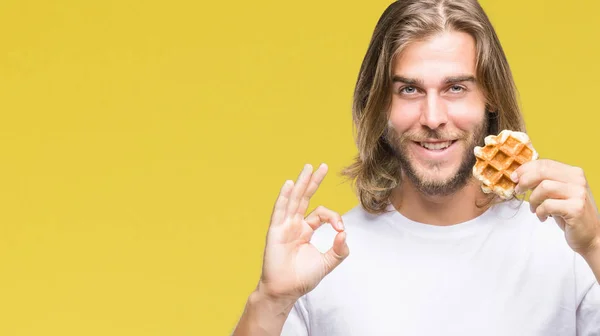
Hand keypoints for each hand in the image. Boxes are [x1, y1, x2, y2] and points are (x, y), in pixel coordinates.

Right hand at [257, 163, 348, 303]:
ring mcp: (284, 226)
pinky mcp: (275, 231)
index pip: (321, 213)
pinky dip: (284, 197)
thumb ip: (339, 250)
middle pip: (305, 198)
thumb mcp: (327, 263)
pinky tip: (290, 184)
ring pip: (293, 200)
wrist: (285, 290)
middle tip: (322, 166)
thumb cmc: (302, 278)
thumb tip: (345, 234)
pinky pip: (280, 210)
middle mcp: (294, 224)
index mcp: (305, 230)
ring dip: (301, 183)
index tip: (340, 229)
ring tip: (308, 167)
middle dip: (314, 181)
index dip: (333, 217)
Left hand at [512, 159, 599, 254]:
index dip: (525, 169)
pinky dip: (540, 212)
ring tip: (535, 209)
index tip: (514, 178)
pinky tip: (543, 217)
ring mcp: (578, 193)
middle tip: (518, 191)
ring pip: (544, 187)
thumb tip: (520, 175)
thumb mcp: (557, 193)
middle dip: (524, 181)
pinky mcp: (576, 208)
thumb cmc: (569, 214)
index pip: (545, 163)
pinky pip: (548, 205)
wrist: (590, 235)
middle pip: (542, 172)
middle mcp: (578, 180)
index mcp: (573, 172)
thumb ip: (544, 182)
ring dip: (533, 200)